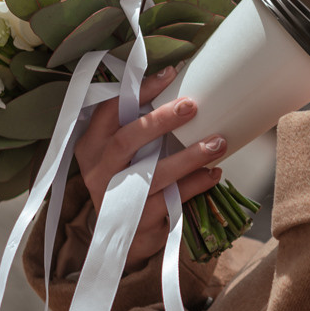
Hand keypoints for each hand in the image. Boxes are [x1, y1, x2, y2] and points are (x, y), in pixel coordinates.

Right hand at [76, 65, 226, 263]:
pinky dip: (196, 185)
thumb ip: (137, 124)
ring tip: (218, 142)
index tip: (170, 74)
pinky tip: (214, 173)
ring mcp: (117, 198)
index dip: (138, 91)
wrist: (122, 236)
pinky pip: (172, 200)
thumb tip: (179, 83)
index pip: (109, 111)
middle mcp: (98, 171)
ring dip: (189, 156)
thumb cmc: (128, 180)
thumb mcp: (121, 153)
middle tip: (192, 105)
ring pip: (153, 174)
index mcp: (91, 146)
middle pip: (126, 141)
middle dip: (160, 121)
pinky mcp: (138, 221)